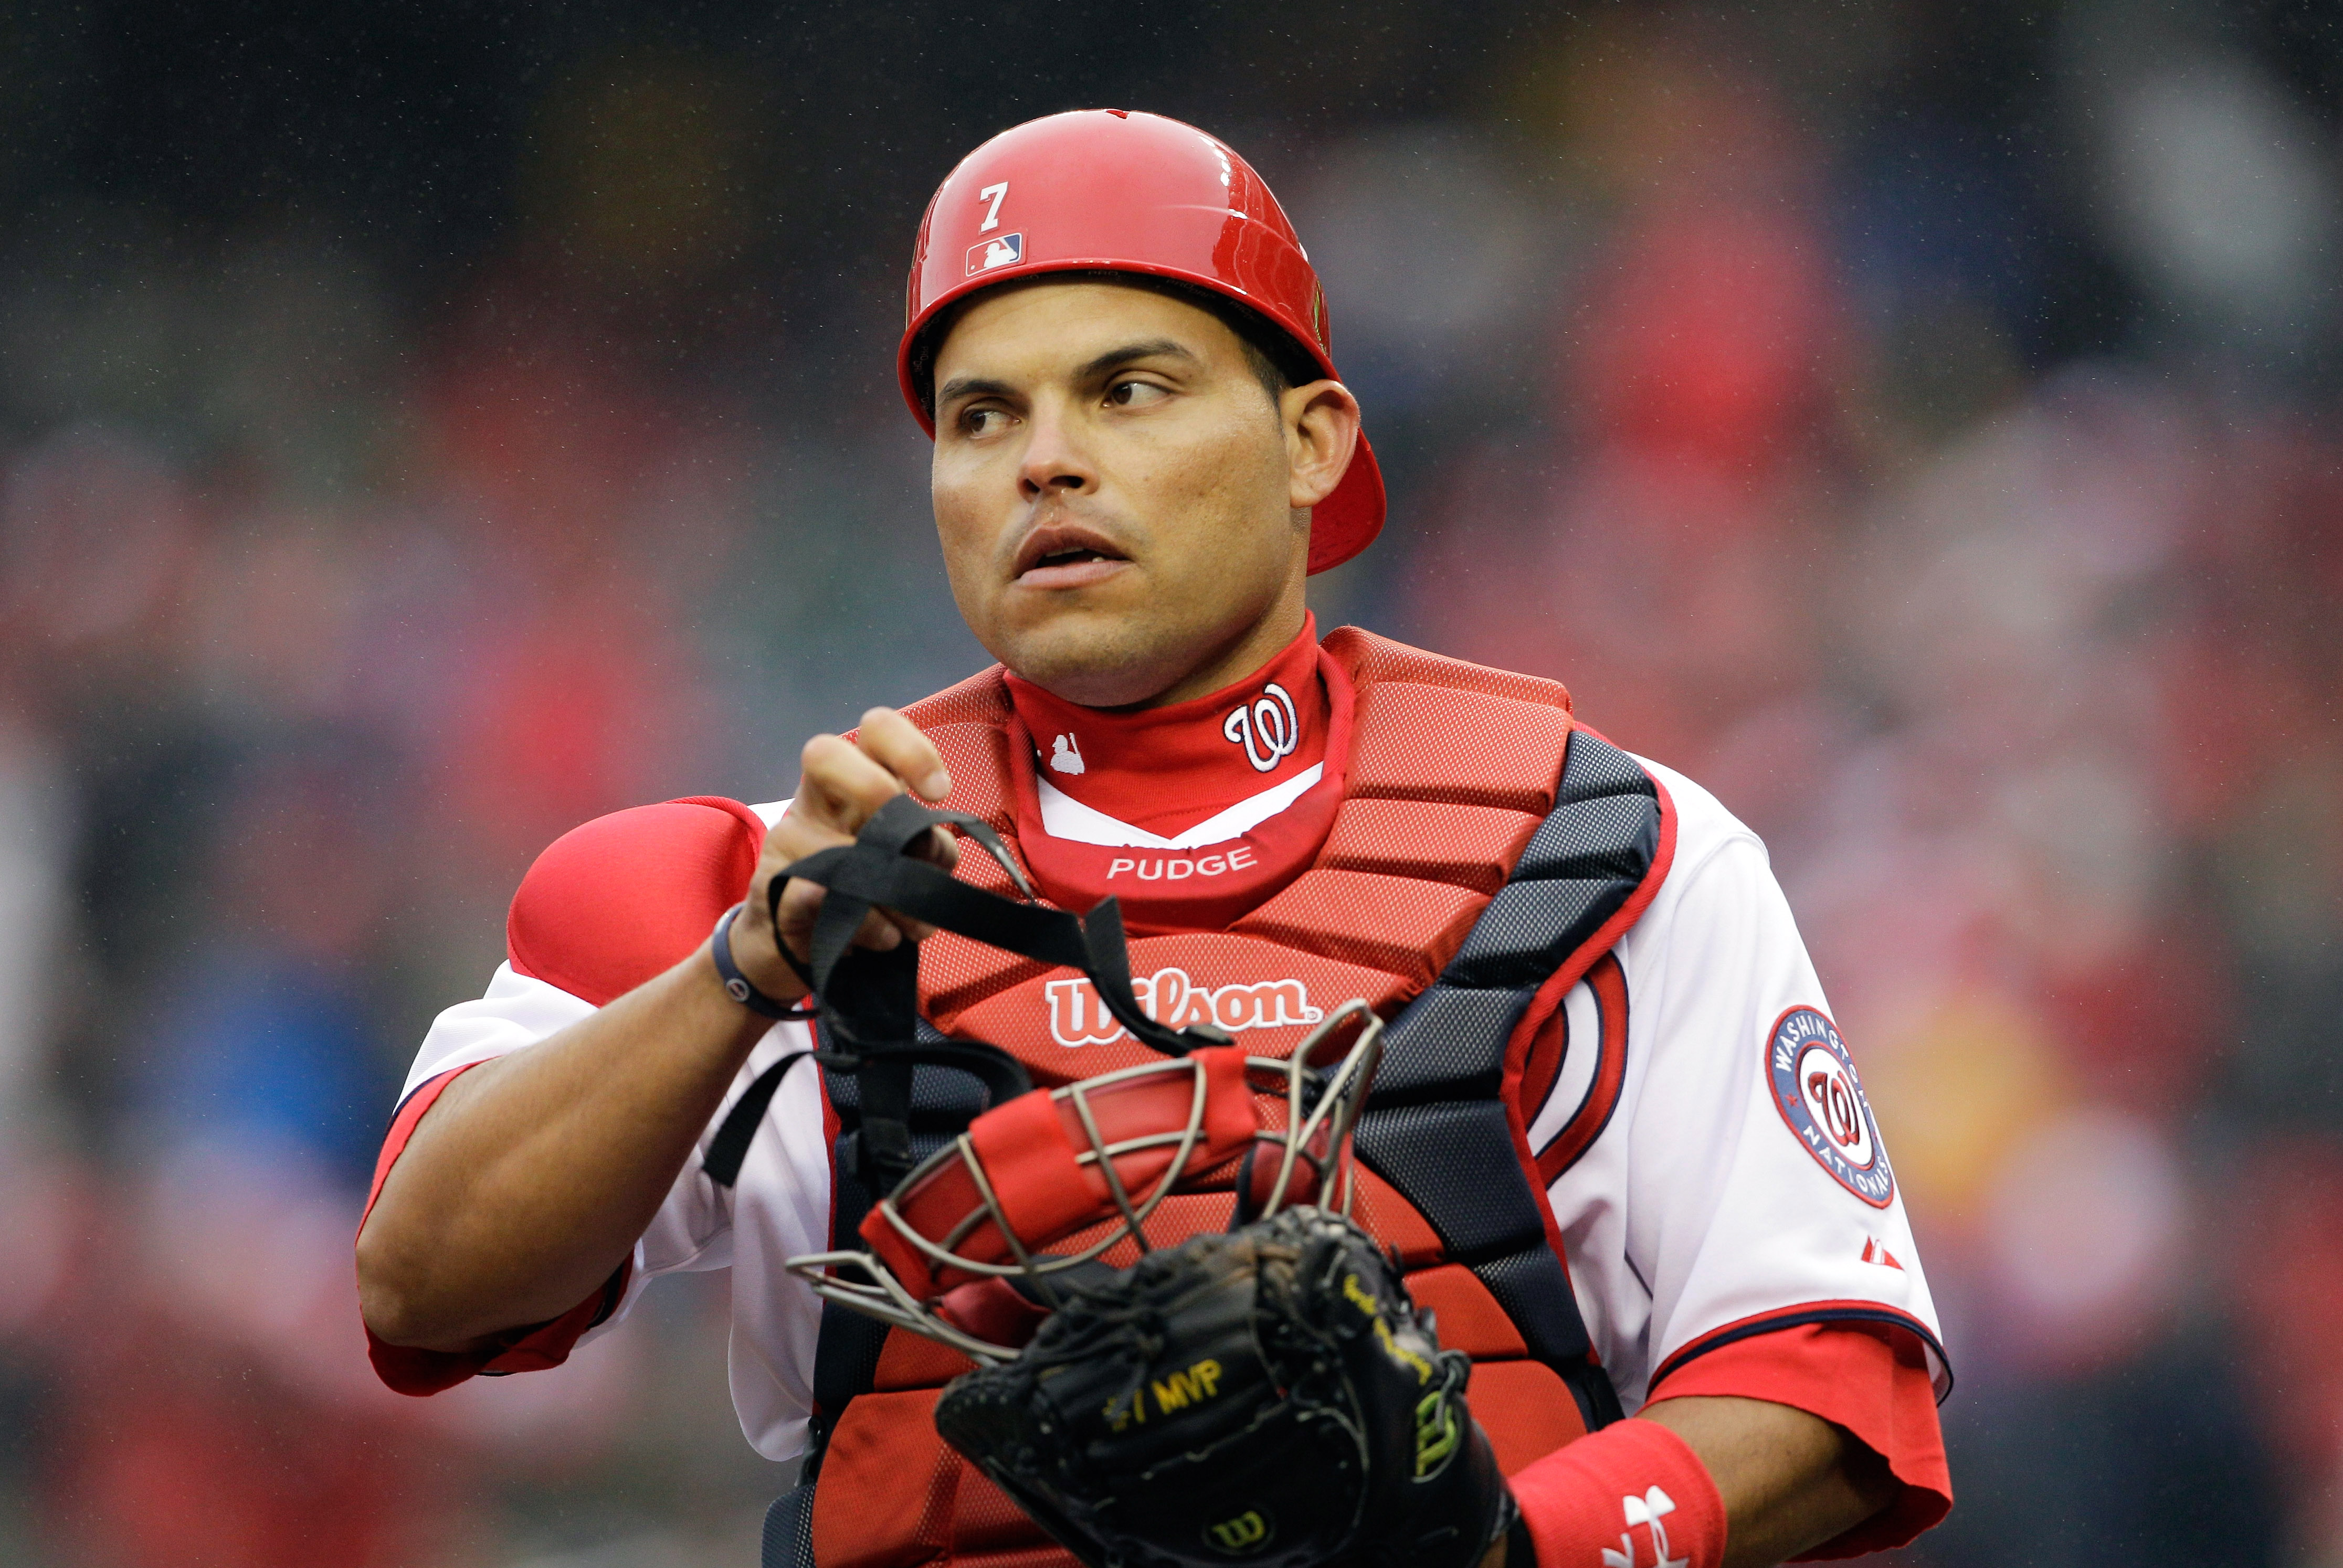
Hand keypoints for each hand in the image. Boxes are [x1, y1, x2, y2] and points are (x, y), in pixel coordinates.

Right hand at [725, 708, 956, 1001]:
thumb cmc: (862, 893)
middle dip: (877, 793)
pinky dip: (857, 923)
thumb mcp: (908, 864)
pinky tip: (874, 940)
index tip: (939, 793)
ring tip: (904, 927)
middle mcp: (816, 799)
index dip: (910, 749)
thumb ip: (928, 851)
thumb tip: (928, 850)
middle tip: (910, 849)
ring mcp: (786, 838)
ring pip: (833, 839)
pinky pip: (813, 895)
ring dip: (886, 895)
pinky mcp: (772, 885)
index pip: (876, 730)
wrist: (790, 945)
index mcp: (858, 782)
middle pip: (826, 752)